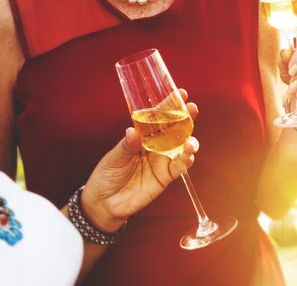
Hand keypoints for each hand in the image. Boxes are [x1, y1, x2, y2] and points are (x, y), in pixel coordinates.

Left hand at [80, 89, 198, 232]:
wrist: (104, 204)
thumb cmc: (106, 175)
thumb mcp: (114, 157)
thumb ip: (127, 146)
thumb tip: (133, 131)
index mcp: (143, 135)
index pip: (159, 117)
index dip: (169, 105)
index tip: (179, 93)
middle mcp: (156, 145)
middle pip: (175, 128)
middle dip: (186, 118)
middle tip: (192, 108)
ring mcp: (162, 160)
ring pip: (182, 146)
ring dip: (190, 140)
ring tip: (190, 141)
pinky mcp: (165, 176)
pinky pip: (180, 166)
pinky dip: (187, 160)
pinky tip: (188, 155)